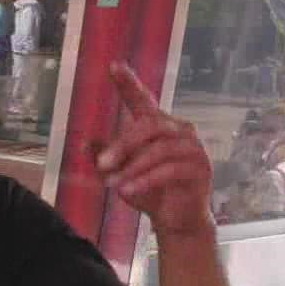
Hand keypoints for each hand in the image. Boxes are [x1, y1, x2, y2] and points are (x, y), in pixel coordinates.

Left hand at [94, 62, 213, 236]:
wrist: (176, 219)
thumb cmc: (149, 191)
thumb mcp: (120, 175)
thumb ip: (105, 158)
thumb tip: (84, 143)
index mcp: (157, 127)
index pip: (142, 100)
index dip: (129, 83)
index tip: (113, 66)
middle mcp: (178, 130)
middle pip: (148, 126)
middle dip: (122, 145)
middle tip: (101, 165)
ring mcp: (192, 148)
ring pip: (158, 149)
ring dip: (132, 167)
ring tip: (113, 185)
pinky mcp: (200, 168)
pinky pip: (170, 169)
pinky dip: (146, 179)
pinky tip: (128, 191)